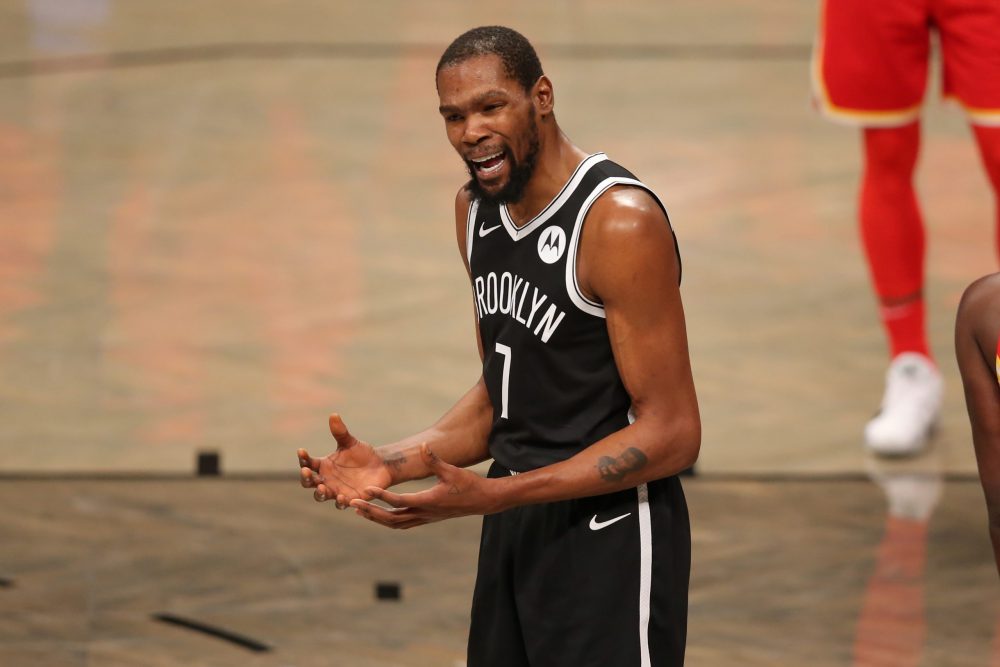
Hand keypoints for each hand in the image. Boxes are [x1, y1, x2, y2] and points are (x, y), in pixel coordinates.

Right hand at [298, 414, 393, 507]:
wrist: (380, 467)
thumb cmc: (362, 454)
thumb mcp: (350, 442)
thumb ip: (340, 432)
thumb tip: (334, 415)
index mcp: (323, 465)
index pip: (308, 463)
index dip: (303, 458)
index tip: (301, 450)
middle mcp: (326, 479)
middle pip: (309, 482)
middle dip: (306, 478)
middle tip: (307, 472)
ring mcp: (336, 491)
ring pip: (321, 496)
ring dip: (320, 493)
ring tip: (323, 488)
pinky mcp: (349, 499)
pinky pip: (341, 504)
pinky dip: (340, 502)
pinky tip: (343, 498)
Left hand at [349, 444, 501, 528]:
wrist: (482, 501)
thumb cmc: (468, 484)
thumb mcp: (452, 470)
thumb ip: (434, 459)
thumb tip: (423, 445)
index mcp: (429, 501)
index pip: (400, 501)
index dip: (382, 496)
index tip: (367, 490)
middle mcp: (424, 514)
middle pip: (392, 518)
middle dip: (371, 512)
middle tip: (352, 504)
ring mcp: (425, 519)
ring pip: (395, 524)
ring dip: (376, 518)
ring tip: (358, 510)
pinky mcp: (426, 519)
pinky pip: (402, 523)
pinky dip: (387, 520)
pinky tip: (377, 514)